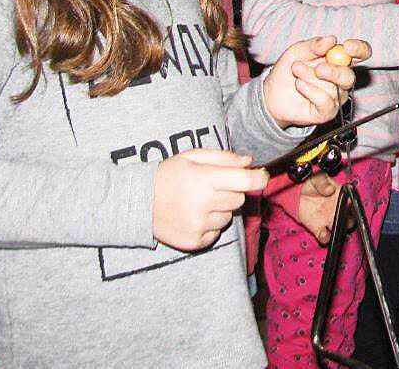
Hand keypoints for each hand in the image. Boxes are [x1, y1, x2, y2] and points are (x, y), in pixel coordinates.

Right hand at [153, 149, 267, 250]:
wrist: (138, 202)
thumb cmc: (168, 175)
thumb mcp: (192, 157)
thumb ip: (223, 157)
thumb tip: (249, 162)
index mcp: (204, 179)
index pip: (246, 181)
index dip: (258, 178)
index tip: (260, 176)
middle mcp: (203, 204)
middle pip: (239, 199)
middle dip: (232, 192)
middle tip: (212, 188)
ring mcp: (198, 225)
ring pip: (229, 217)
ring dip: (220, 210)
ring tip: (199, 202)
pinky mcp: (195, 241)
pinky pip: (217, 233)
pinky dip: (210, 225)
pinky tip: (193, 216)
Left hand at [263, 37, 370, 128]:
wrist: (273, 94)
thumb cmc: (289, 70)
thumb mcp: (297, 51)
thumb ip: (314, 45)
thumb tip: (331, 40)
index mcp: (340, 60)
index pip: (361, 53)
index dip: (360, 49)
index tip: (348, 47)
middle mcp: (342, 78)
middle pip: (350, 76)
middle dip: (334, 71)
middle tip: (318, 68)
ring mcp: (336, 96)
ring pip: (333, 88)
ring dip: (311, 78)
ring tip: (296, 72)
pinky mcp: (328, 111)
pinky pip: (326, 101)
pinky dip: (310, 91)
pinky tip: (299, 85)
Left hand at [297, 171, 350, 244]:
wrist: (298, 193)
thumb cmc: (313, 183)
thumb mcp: (318, 179)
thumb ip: (324, 183)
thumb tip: (330, 189)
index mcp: (342, 197)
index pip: (352, 203)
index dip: (352, 205)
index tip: (349, 203)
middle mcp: (338, 210)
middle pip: (350, 219)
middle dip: (350, 221)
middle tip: (345, 219)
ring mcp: (329, 221)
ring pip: (340, 230)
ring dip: (339, 232)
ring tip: (333, 227)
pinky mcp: (319, 229)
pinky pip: (325, 237)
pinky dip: (325, 238)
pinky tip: (323, 234)